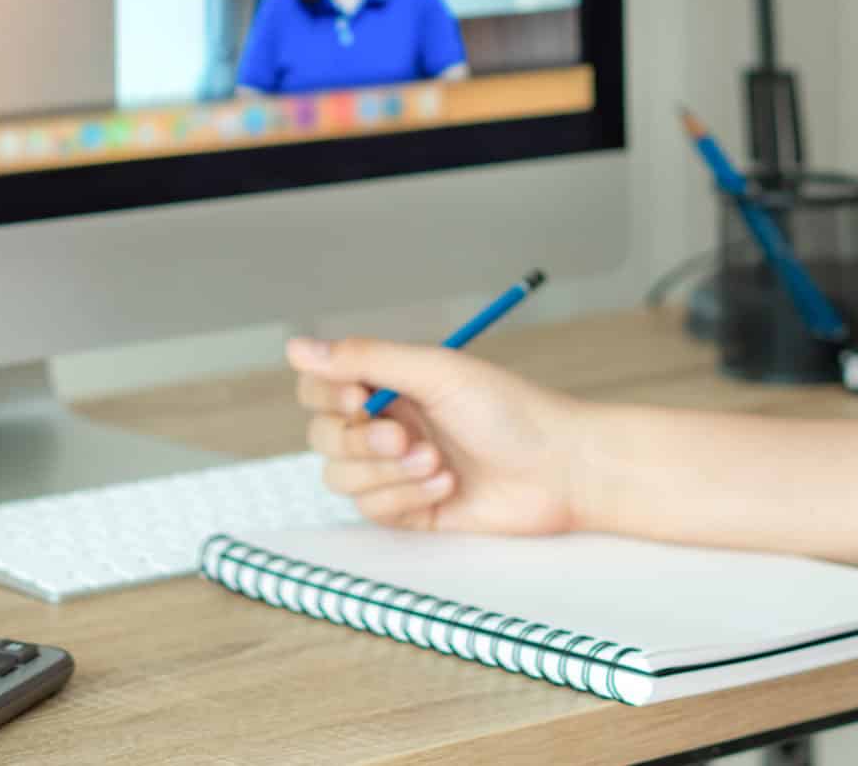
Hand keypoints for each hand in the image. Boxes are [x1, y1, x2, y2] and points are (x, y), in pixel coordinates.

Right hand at [289, 335, 588, 535]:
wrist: (560, 471)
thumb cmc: (511, 411)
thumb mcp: (437, 372)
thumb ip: (366, 358)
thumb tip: (296, 347)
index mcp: (391, 383)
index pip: (321, 386)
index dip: (327, 394)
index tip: (360, 397)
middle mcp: (387, 423)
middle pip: (323, 435)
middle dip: (359, 440)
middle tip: (405, 436)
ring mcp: (395, 469)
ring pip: (341, 476)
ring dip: (387, 471)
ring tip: (437, 462)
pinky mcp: (409, 511)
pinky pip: (372, 509)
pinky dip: (406, 496)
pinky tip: (447, 485)